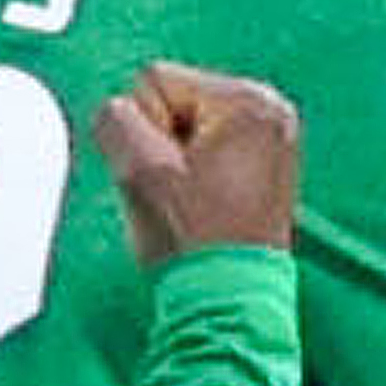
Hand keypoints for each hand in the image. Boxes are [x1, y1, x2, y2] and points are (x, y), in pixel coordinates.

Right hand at [104, 63, 306, 259]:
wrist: (228, 304)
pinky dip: (197, 178)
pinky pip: (204, 153)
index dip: (144, 131)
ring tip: (196, 205)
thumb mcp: (138, 169)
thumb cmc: (195, 241)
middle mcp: (271, 111)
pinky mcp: (264, 168)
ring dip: (176, 164)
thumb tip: (115, 112)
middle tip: (183, 195)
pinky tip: (207, 209)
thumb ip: (113, 118)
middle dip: (162, 146)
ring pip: (184, 130)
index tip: (172, 177)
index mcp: (250, 100)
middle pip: (172, 103)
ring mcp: (272, 140)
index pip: (154, 81)